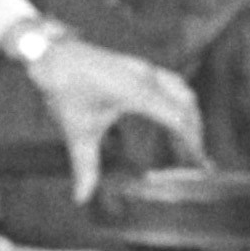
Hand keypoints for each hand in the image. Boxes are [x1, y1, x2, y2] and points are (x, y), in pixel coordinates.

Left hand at [21, 34, 207, 198]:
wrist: (50, 53)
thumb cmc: (64, 87)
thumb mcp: (76, 131)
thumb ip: (85, 167)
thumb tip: (82, 196)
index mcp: (136, 92)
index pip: (178, 118)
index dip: (192, 141)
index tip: (199, 162)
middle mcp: (146, 76)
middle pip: (186, 104)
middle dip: (195, 131)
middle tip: (195, 158)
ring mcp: (143, 67)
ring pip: (181, 89)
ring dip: (188, 114)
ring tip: (185, 140)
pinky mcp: (138, 65)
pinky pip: (170, 82)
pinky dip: (177, 101)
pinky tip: (168, 118)